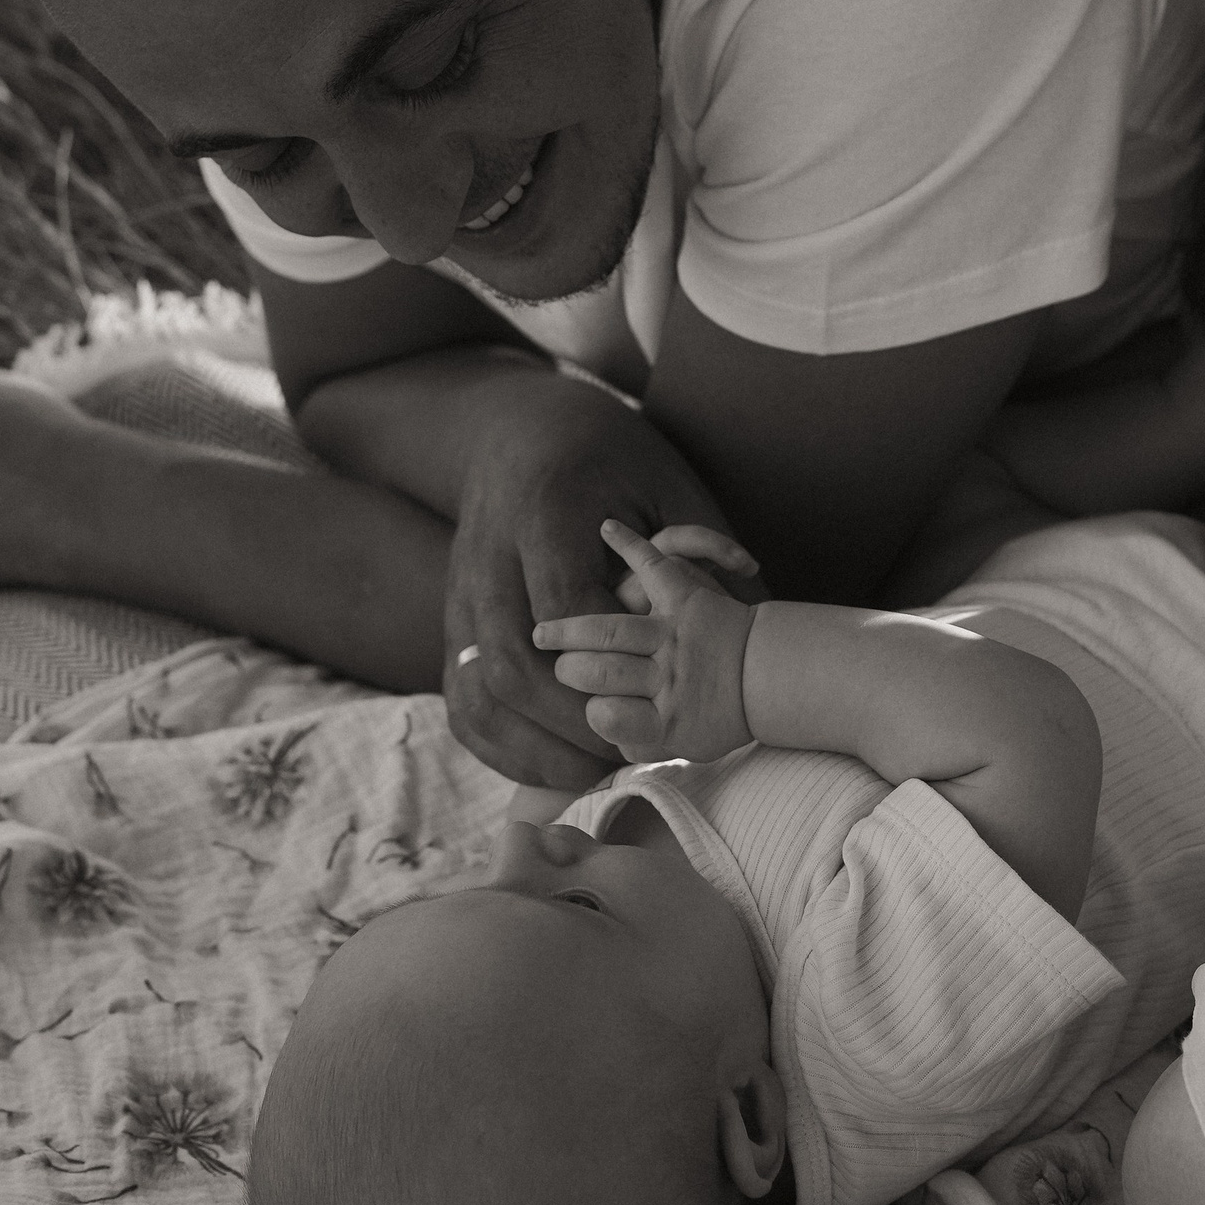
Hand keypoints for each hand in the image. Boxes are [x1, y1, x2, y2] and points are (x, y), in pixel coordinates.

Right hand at [440, 372, 738, 791]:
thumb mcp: (657, 478)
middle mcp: (488, 557)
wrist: (518, 431)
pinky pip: (462, 701)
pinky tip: (548, 765)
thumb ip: (692, 545)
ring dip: (530, 746)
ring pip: (476, 692)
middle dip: (566, 723)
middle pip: (509, 664)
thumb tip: (752, 599)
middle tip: (619, 756)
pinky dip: (502, 745)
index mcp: (542, 515)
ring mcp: (461, 593)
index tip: (649, 701)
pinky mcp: (452, 622)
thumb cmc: (604, 456)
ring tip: (588, 773)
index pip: (563, 610)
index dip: (606, 668)